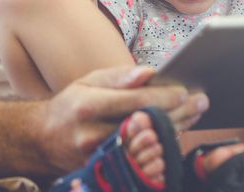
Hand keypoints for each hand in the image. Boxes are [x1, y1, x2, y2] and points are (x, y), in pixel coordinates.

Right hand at [37, 66, 207, 171]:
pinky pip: (141, 158)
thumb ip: (119, 77)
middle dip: (177, 112)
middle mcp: (92, 134)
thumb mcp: (88, 81)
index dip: (163, 96)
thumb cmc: (70, 106)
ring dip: (175, 129)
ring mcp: (99, 158)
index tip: (184, 90)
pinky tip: (176, 131)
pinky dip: (161, 144)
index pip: (134, 101)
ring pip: (147, 144)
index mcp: (87, 106)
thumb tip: (149, 72)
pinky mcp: (105, 171)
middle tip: (200, 101)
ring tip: (194, 113)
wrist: (43, 140)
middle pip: (145, 124)